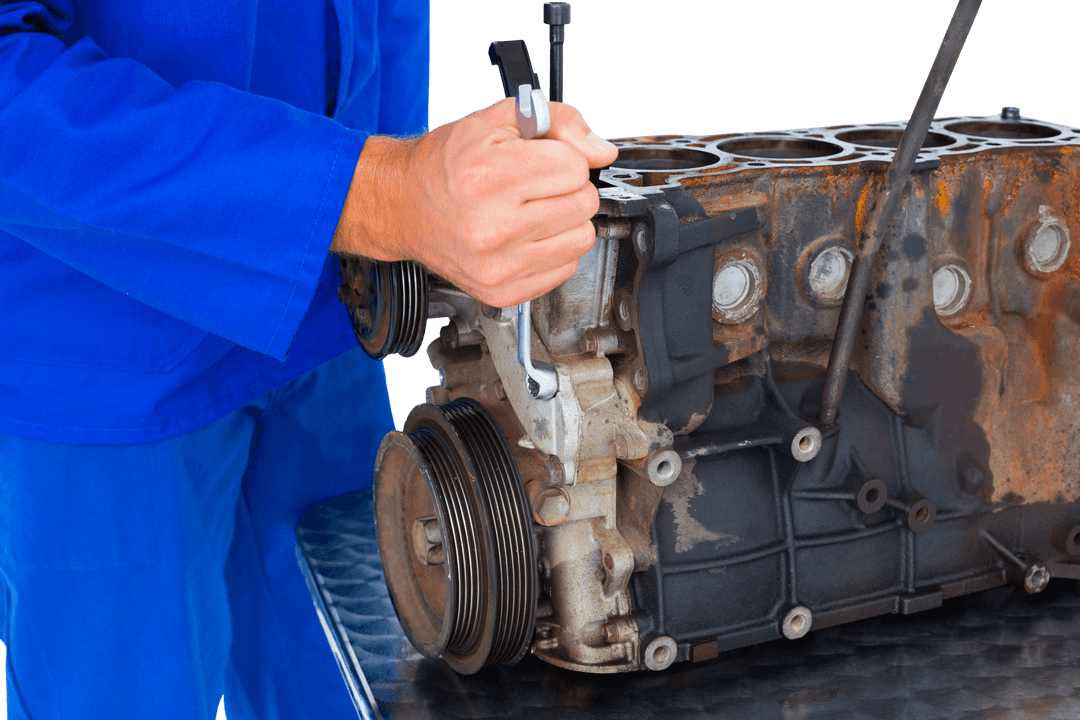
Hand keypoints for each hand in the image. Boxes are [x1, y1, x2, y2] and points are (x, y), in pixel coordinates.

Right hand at [331, 97, 618, 306]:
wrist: (403, 206)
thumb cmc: (445, 165)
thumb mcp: (496, 122)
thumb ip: (557, 122)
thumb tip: (601, 150)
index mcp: (489, 177)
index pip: (575, 167)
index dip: (564, 157)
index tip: (543, 160)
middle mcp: (493, 227)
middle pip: (583, 203)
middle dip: (567, 188)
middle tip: (537, 185)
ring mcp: (498, 266)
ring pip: (581, 238)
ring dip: (565, 221)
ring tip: (535, 211)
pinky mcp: (502, 292)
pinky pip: (564, 269)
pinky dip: (553, 251)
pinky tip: (526, 236)